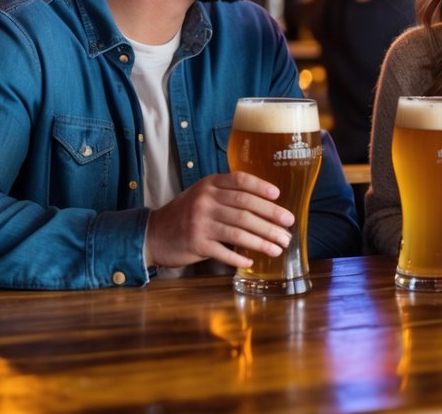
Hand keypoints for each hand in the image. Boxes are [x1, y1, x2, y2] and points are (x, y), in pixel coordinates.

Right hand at [144, 172, 294, 269]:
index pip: (240, 181)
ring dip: (263, 240)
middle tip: (288, 227)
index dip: (261, 187)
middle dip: (271, 218)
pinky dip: (240, 257)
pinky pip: (225, 251)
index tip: (279, 195)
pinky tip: (252, 261)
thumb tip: (264, 204)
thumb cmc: (184, 214)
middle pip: (245, 208)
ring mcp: (200, 222)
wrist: (153, 234)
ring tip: (279, 246)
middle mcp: (205, 201)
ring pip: (239, 231)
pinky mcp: (196, 244)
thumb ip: (226, 194)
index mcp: (209, 185)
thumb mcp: (201, 195)